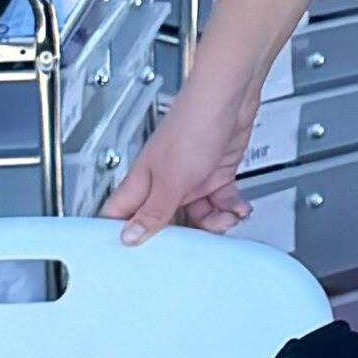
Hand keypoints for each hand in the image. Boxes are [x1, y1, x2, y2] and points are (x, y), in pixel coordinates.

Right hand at [101, 80, 259, 242]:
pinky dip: (231, 208)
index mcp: (142, 182)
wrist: (231, 98)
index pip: (120, 217)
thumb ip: (153, 211)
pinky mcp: (216, 172)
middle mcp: (164, 181)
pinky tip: (238, 209)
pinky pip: (220, 201)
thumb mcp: (172, 179)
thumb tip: (129, 238)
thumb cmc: (194, 123)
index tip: (134, 259)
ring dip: (214, 222)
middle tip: (198, 240)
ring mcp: (192, 177)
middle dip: (182, 236)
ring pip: (197, 215)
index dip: (122, 238)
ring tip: (227, 219)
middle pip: (163, 221)